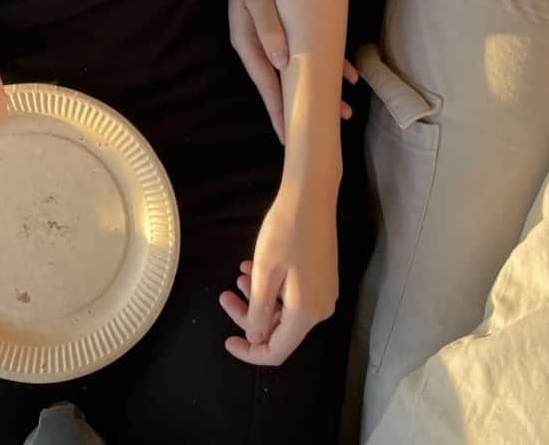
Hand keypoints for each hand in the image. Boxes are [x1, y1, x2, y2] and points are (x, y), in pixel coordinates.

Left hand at [219, 186, 337, 365]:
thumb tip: (255, 339)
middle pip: (279, 330)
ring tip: (238, 275)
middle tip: (224, 294)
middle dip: (249, 317)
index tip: (226, 339)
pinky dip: (273, 288)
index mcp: (306, 313)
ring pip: (284, 311)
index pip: (276, 351)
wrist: (312, 195)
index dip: (249, 352)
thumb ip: (259, 312)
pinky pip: (294, 296)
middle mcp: (320, 310)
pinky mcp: (323, 279)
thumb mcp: (264, 273)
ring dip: (258, 298)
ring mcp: (324, 294)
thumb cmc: (285, 232)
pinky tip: (254, 267)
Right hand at [228, 0, 358, 143]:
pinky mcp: (289, 18)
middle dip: (304, 105)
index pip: (265, 82)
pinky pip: (308, 47)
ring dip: (321, 85)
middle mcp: (260, 39)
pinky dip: (327, 61)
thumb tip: (280, 62)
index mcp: (247, 37)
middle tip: (331, 125)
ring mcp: (274, 30)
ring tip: (347, 106)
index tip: (291, 136)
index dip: (278, 110)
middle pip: (283, 81)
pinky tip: (347, 71)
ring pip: (298, 67)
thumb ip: (267, 24)